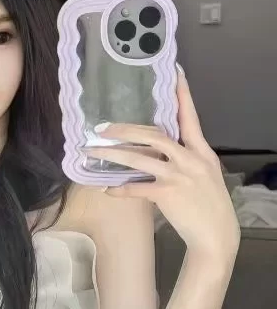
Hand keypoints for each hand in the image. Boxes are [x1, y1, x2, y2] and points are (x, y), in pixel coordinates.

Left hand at [85, 73, 239, 264]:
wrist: (216, 235)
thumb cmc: (209, 205)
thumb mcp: (204, 174)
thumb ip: (185, 158)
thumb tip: (159, 149)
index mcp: (201, 151)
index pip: (190, 117)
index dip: (182, 94)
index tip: (175, 73)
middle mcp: (190, 159)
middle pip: (154, 134)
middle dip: (126, 130)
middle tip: (103, 128)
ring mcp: (178, 176)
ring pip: (139, 158)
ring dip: (113, 155)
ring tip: (91, 152)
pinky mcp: (167, 194)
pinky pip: (136, 188)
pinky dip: (120, 189)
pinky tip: (107, 190)